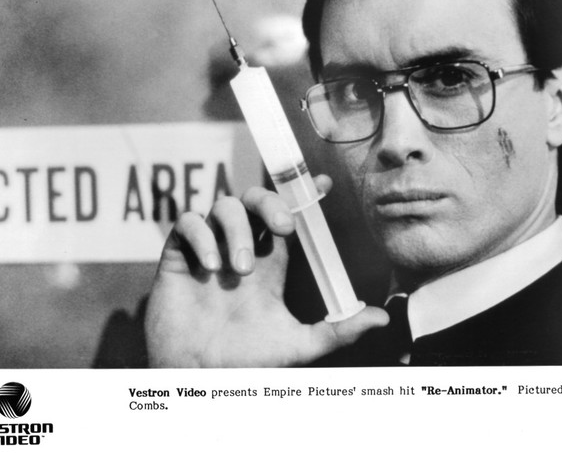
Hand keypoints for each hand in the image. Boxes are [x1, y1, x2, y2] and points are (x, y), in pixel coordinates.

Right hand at [144, 175, 388, 366]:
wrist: (197, 377)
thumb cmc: (244, 361)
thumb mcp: (297, 345)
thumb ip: (337, 331)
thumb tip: (383, 319)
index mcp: (269, 262)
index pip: (287, 217)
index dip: (302, 197)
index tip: (322, 184)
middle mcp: (240, 248)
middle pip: (255, 200)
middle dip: (271, 202)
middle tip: (285, 224)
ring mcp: (209, 249)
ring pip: (223, 205)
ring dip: (236, 229)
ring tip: (239, 269)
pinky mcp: (178, 255)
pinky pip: (188, 222)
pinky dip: (201, 236)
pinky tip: (210, 268)